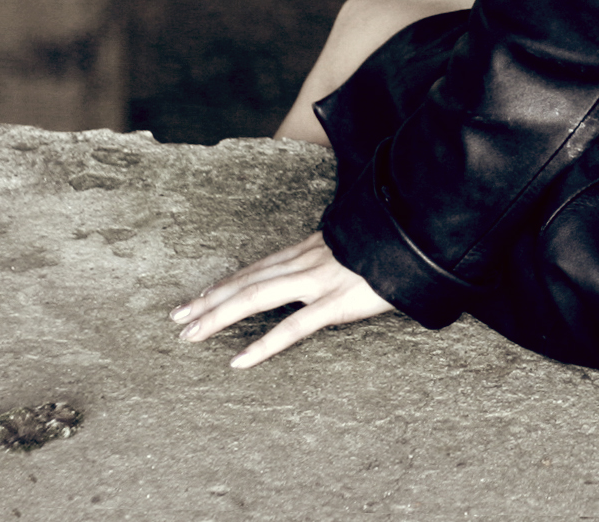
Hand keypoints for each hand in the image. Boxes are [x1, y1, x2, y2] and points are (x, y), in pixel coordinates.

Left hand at [171, 232, 394, 368]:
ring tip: (191, 335)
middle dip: (207, 301)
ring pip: (257, 297)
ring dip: (218, 317)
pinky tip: (239, 361)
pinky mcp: (338, 302)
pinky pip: (294, 327)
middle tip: (176, 319)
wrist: (422, 235)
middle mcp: (306, 262)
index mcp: (310, 249)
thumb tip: (321, 266)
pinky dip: (263, 345)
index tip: (198, 297)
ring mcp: (320, 281)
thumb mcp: (355, 245)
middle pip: (246, 282)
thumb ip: (333, 256)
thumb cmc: (394, 243)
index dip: (224, 283)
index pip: (256, 268)